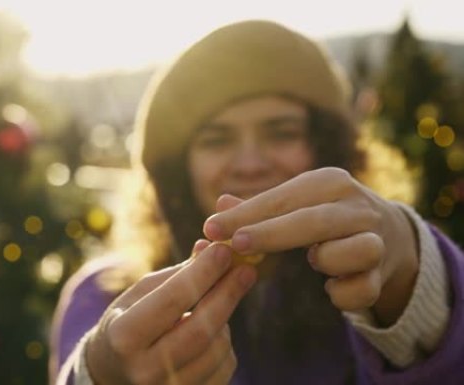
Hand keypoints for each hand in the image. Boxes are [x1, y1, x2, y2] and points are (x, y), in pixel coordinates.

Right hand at [85, 240, 256, 384]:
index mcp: (123, 338)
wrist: (113, 374)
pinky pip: (225, 368)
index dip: (202, 273)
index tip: (224, 250)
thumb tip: (212, 249)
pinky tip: (212, 331)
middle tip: (246, 268)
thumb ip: (177, 275)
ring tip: (214, 303)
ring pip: (217, 349)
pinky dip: (225, 343)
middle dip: (227, 294)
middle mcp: (144, 371)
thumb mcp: (139, 296)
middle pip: (200, 329)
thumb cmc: (127, 324)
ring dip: (224, 319)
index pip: (171, 300)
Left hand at [203, 167, 418, 324]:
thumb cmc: (324, 216)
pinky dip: (343, 294)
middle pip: (314, 220)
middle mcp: (356, 205)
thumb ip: (258, 207)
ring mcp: (376, 238)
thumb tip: (220, 204)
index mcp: (329, 182)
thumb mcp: (295, 203)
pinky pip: (362, 289)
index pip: (282, 197)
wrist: (389, 236)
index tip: (211, 228)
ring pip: (354, 251)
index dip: (245, 215)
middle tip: (234, 245)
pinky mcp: (383, 273)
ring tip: (315, 259)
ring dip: (327, 260)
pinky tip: (332, 288)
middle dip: (271, 234)